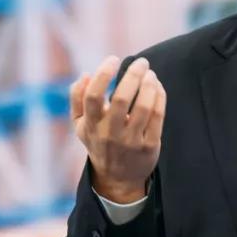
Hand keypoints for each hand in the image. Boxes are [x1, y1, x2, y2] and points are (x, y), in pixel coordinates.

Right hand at [70, 55, 165, 202]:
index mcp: (91, 125)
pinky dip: (159, 97)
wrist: (117, 178)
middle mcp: (110, 134)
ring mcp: (131, 141)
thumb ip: (77, 98)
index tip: (113, 59)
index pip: (93, 96)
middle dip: (133, 75)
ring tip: (150, 74)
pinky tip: (157, 87)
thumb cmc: (99, 141)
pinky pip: (158, 117)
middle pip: (122, 99)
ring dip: (150, 85)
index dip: (103, 74)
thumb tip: (85, 74)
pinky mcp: (149, 146)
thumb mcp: (80, 124)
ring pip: (144, 107)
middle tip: (142, 62)